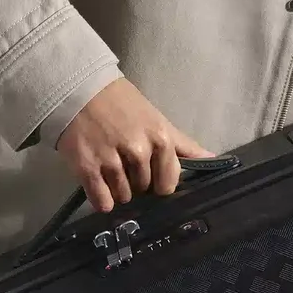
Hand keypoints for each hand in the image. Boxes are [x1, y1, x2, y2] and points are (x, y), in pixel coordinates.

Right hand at [56, 77, 216, 212]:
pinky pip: (102, 202)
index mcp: (160, 139)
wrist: (80, 90)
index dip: (159, 180)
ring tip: (109, 166)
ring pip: (123, 197)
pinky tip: (98, 181)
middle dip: (136, 182)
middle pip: (145, 190)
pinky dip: (101, 198)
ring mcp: (112, 161)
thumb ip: (182, 144)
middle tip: (124, 163)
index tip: (148, 170)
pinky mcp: (87, 169)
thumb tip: (211, 158)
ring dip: (117, 189)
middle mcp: (138, 152)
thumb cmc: (122, 103)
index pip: (168, 183)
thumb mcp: (156, 119)